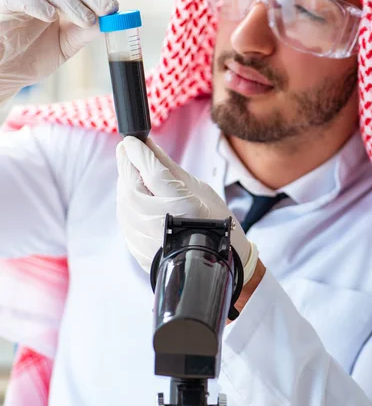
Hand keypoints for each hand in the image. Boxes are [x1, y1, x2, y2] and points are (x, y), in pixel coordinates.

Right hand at [0, 0, 117, 104]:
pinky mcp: (2, 4)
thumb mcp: (67, 45)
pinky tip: (51, 17)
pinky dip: (36, 3)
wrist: (6, 73)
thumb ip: (85, 32)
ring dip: (69, 0)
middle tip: (107, 9)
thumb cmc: (33, 56)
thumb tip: (109, 21)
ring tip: (86, 21)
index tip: (113, 6)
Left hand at [116, 136, 258, 284]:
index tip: (131, 140)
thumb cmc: (214, 224)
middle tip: (126, 149)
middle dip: (127, 163)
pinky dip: (126, 201)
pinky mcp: (137, 247)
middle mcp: (158, 221)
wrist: (213, 266)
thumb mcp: (199, 190)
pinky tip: (134, 194)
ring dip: (125, 181)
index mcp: (181, 206)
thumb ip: (168, 168)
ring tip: (133, 170)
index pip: (151, 171)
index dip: (139, 152)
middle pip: (131, 184)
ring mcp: (145, 237)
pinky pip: (125, 217)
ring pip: (124, 200)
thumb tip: (149, 146)